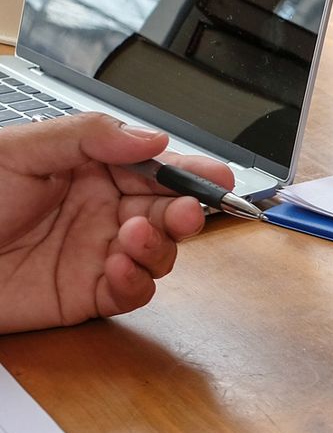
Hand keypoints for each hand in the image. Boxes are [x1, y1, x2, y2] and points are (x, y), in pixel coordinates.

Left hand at [0, 114, 235, 334]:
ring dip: (160, 247)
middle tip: (185, 212)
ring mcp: (98, 253)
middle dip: (186, 212)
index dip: (190, 171)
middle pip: (168, 211)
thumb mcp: (19, 151)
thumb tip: (149, 138)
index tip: (214, 176)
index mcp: (90, 170)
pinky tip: (117, 269)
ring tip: (133, 237)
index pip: (154, 167)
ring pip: (160, 253)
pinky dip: (136, 283)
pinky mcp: (88, 295)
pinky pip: (132, 293)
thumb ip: (86, 137)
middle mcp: (102, 211)